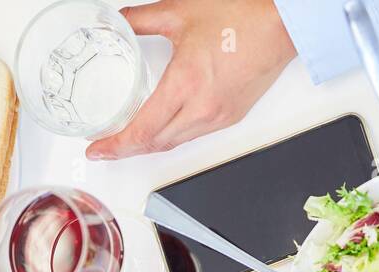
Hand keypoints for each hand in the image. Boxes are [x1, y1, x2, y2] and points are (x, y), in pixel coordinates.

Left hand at [87, 0, 295, 159]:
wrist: (281, 24)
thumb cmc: (242, 17)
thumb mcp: (180, 13)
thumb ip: (141, 19)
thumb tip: (119, 22)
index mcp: (186, 85)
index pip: (142, 131)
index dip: (115, 146)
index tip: (97, 150)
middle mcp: (202, 109)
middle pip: (155, 144)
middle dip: (126, 150)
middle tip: (106, 149)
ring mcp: (218, 117)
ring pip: (174, 143)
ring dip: (149, 146)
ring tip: (128, 142)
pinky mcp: (230, 118)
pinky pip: (193, 136)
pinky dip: (171, 137)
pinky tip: (160, 130)